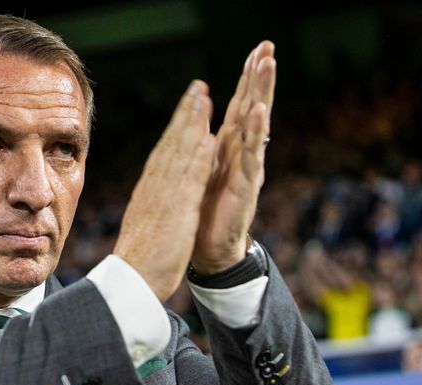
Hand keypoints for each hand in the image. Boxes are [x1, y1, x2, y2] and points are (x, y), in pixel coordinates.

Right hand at [114, 81, 215, 301]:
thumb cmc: (139, 259)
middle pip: (171, 144)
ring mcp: (164, 198)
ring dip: (193, 124)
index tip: (188, 106)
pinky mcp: (176, 213)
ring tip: (205, 98)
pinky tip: (209, 138)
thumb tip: (154, 193)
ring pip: (180, 154)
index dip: (177, 126)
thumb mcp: (144, 223)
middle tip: (199, 88)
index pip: (164, 152)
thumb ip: (151, 203)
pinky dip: (199, 158)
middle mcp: (154, 188)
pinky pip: (189, 181)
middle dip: (186, 114)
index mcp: (148, 191)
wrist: (132, 282)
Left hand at [191, 41, 276, 273]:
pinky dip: (255, 132)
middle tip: (268, 47)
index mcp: (228, 148)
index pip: (239, 106)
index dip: (247, 78)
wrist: (209, 250)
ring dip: (262, 93)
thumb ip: (207, 144)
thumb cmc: (205, 211)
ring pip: (255, 125)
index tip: (257, 48)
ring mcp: (246, 169)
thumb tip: (203, 117)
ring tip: (268, 66)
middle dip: (259, 77)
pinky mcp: (246, 187)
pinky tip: (260, 111)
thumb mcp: (202, 170)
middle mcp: (241, 154)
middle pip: (251, 108)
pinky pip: (252, 155)